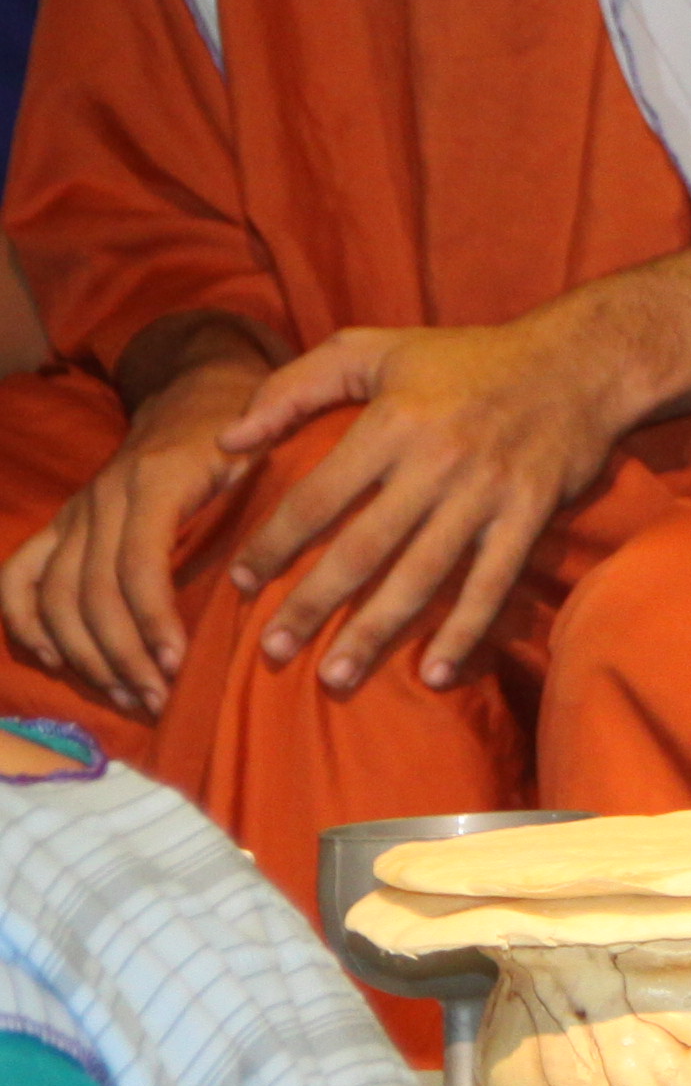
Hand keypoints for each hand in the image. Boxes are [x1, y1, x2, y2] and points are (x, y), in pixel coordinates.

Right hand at [0, 354, 266, 716]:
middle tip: (158, 699)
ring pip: (52, 596)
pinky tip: (59, 663)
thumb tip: (261, 565)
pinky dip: (28, 625)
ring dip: (84, 655)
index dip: (151, 621)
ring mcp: (76, 511)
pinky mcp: (62, 523)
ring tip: (127, 695)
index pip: (137, 564)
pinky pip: (18, 577)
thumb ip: (269, 498)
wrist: (200, 385)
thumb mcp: (270, 447)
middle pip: (90, 592)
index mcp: (156, 480)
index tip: (177, 666)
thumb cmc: (247, 426)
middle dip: (121, 655)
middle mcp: (103, 497)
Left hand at [214, 323, 628, 693]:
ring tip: (334, 677)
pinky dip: (464, 631)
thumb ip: (294, 387)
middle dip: (313, 603)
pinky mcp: (529, 514)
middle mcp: (438, 460)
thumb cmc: (467, 358)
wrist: (582, 361)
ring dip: (375, 631)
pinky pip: (492, 583)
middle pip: (363, 547)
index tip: (241, 582)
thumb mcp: (375, 350)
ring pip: (422, 574)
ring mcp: (488, 492)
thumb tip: (228, 441)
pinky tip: (436, 673)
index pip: (318, 496)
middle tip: (272, 650)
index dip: (273, 543)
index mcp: (394, 420)